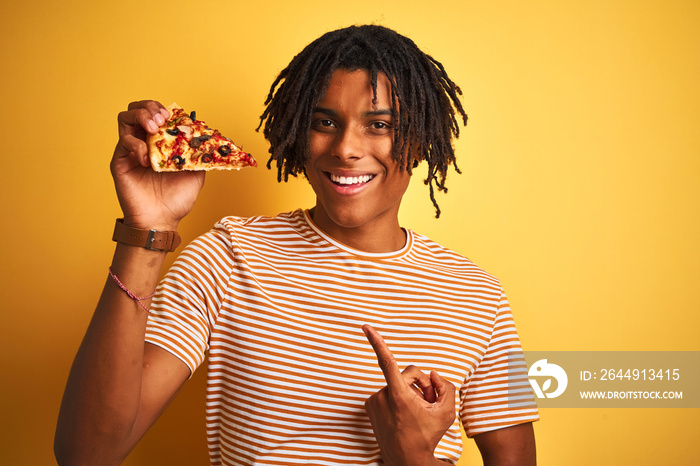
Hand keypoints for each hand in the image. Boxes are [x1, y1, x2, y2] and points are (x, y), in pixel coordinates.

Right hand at [111, 100, 204, 229]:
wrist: (161, 221)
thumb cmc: (176, 201)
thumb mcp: (196, 175)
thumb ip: (199, 155)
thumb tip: (207, 138)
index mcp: (160, 143)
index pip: (157, 114)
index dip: (164, 109)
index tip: (174, 116)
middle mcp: (143, 142)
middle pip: (137, 109)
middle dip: (150, 107)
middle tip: (162, 119)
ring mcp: (130, 151)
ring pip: (125, 118)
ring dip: (140, 116)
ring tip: (153, 128)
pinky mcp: (120, 161)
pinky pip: (123, 142)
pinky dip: (137, 145)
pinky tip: (148, 159)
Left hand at [362, 324, 455, 465]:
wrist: (407, 461)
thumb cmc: (428, 436)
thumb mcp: (448, 412)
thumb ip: (445, 387)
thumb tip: (432, 374)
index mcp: (398, 395)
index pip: (387, 361)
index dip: (377, 341)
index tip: (365, 327)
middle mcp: (382, 396)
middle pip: (407, 374)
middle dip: (420, 383)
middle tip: (430, 400)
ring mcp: (374, 402)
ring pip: (397, 383)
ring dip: (409, 392)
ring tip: (417, 410)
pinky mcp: (370, 406)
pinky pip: (388, 392)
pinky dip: (398, 398)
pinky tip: (405, 413)